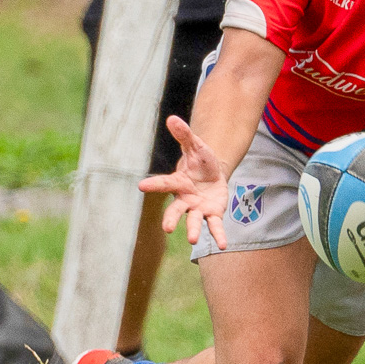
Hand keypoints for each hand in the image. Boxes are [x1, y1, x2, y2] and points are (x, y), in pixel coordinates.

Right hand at [138, 116, 230, 247]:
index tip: (141, 186)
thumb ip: (184, 135)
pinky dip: (218, 235)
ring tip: (191, 240)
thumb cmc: (200, 161)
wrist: (214, 174)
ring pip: (193, 220)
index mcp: (178, 182)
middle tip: (167, 228)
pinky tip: (223, 245)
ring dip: (192, 230)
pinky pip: (214, 226)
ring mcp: (198, 208)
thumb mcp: (195, 146)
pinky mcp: (212, 214)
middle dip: (171, 219)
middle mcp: (185, 199)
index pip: (164, 184)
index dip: (153, 185)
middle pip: (175, 210)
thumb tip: (172, 118)